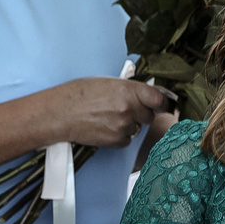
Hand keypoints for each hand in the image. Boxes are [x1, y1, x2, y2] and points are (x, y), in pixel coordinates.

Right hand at [55, 76, 169, 148]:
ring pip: (137, 128)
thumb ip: (129, 89)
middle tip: (124, 109)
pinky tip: (104, 127)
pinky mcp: (117, 140)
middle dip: (140, 113)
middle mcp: (129, 109)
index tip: (163, 105)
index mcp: (128, 90)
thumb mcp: (107, 82)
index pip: (158, 99)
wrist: (61, 113)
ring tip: (108, 117)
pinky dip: (119, 136)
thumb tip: (145, 95)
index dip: (162, 103)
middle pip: (149, 116)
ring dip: (128, 125)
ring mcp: (124, 126)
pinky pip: (127, 140)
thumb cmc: (79, 94)